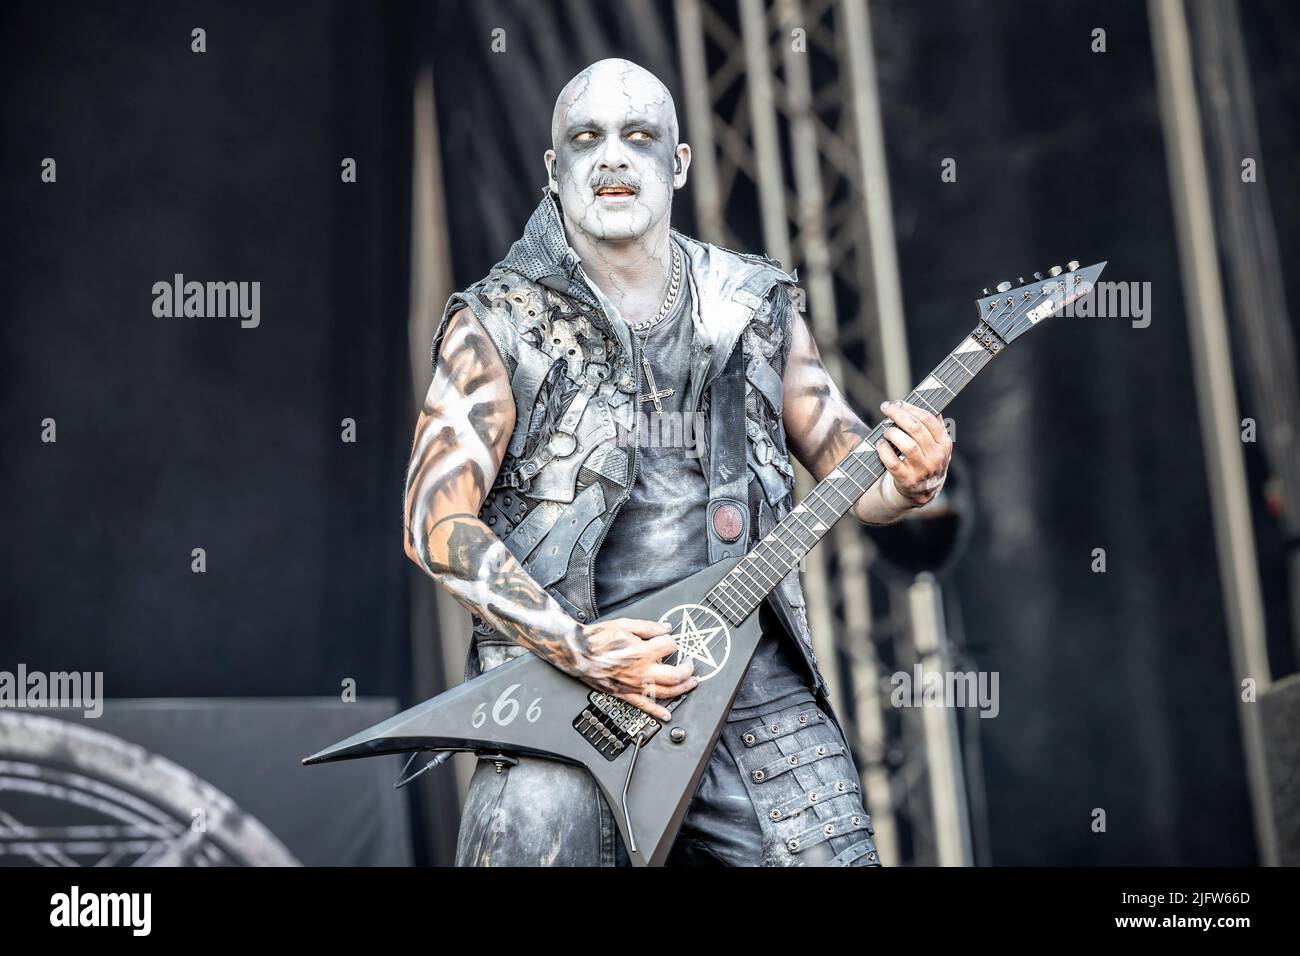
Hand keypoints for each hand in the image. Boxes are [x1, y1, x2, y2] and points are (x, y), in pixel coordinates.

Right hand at [574, 617, 695, 720]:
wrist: (577, 653)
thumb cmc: (597, 639)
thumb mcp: (624, 625)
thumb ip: (648, 627)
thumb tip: (665, 628)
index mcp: (641, 652)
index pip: (669, 646)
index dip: (673, 642)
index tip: (671, 640)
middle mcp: (640, 671)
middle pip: (675, 675)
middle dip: (687, 669)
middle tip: (690, 663)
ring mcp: (634, 685)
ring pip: (666, 692)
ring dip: (682, 689)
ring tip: (690, 683)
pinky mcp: (625, 694)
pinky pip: (644, 706)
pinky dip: (657, 712)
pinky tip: (666, 715)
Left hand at [875, 400, 951, 507]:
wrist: (922, 492)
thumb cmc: (926, 460)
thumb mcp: (936, 445)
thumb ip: (934, 426)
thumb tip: (931, 402)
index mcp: (944, 444)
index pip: (929, 420)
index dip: (911, 408)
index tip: (898, 402)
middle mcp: (936, 457)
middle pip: (916, 429)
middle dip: (898, 415)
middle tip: (886, 408)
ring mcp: (921, 470)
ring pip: (907, 445)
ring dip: (892, 433)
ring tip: (887, 430)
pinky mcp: (906, 480)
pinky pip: (892, 462)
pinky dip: (884, 450)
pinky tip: (880, 445)